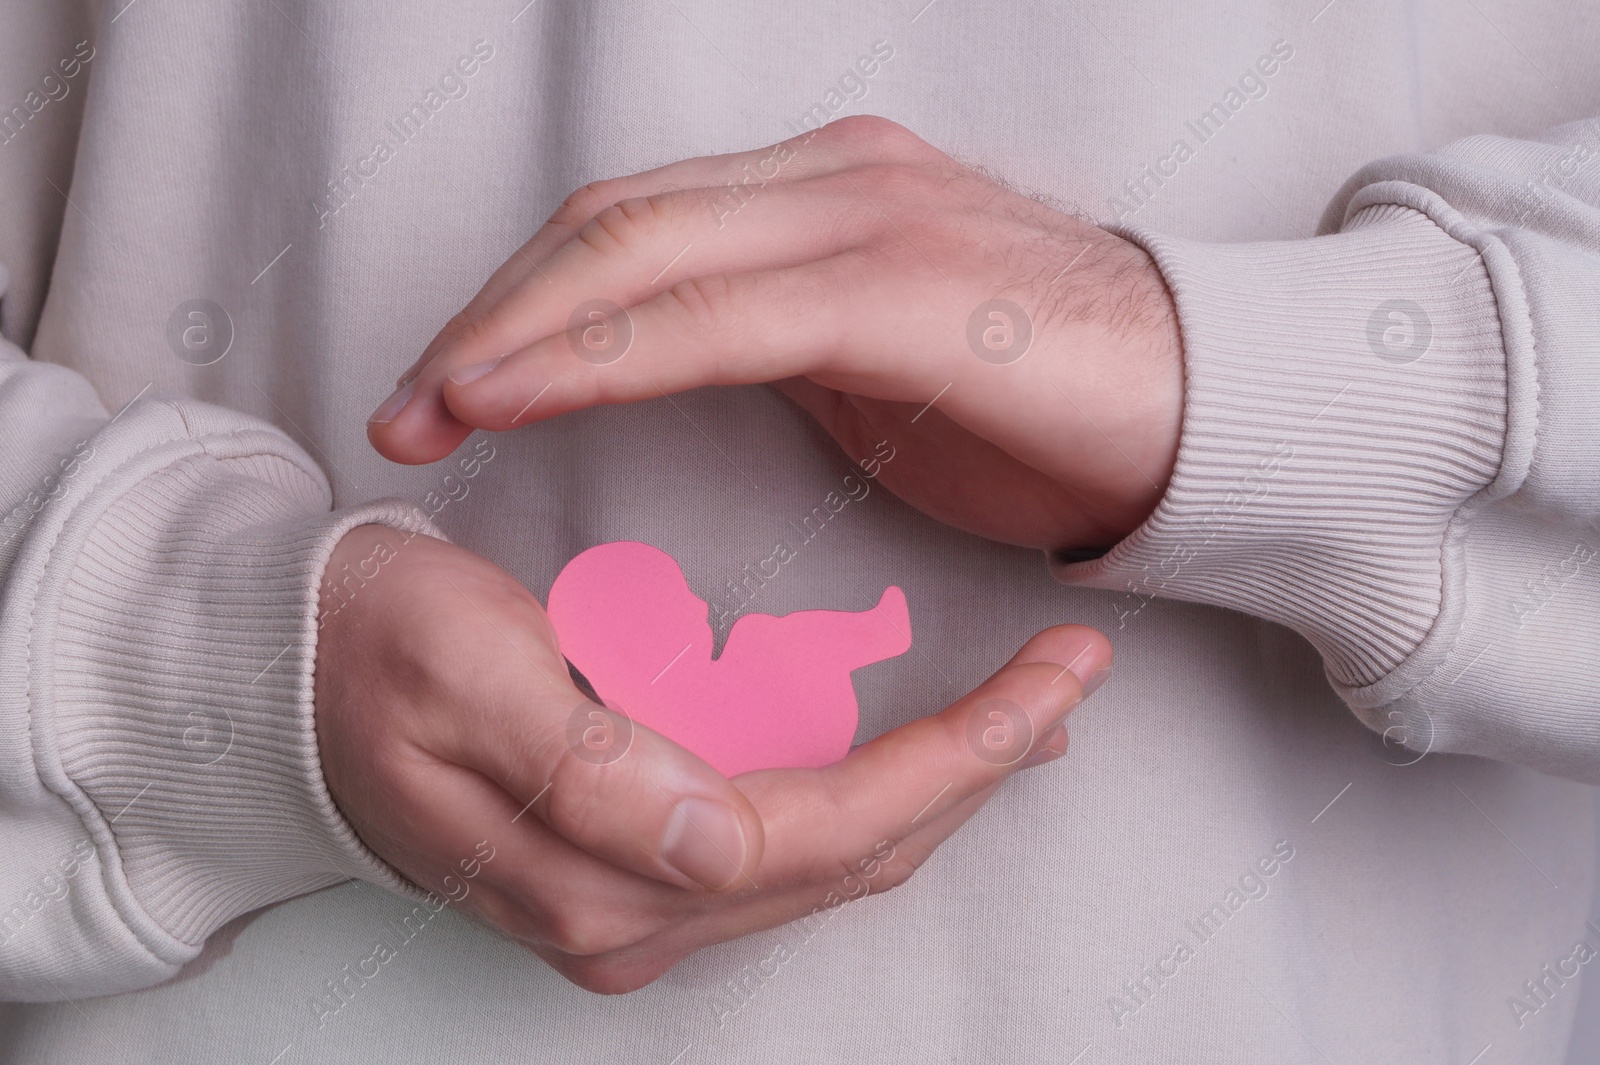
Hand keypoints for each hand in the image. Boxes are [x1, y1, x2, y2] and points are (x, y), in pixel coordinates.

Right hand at [313, 523, 1111, 991]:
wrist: (277, 678)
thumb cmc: (369, 649)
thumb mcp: (468, 672)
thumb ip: (593, 771)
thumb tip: (717, 846)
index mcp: (604, 869)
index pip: (835, 830)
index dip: (959, 759)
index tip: (1053, 683)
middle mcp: (633, 914)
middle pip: (858, 856)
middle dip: (980, 772)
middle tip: (1072, 682)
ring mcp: (635, 903)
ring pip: (835, 858)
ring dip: (941, 784)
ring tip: (1032, 711)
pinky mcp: (632, 870)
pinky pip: (789, 846)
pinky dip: (874, 792)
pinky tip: (925, 746)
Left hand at [368, 115, 1182, 549]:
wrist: (1202, 413)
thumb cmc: (1040, 405)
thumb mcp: (874, 372)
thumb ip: (777, 346)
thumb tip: (683, 366)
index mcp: (817, 203)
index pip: (627, 233)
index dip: (518, 305)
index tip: (440, 385)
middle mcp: (829, 183)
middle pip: (607, 228)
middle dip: (489, 317)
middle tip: (400, 404)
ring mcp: (866, 219)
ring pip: (641, 253)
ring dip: (516, 335)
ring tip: (430, 407)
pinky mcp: (903, 287)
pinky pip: (721, 316)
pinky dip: (602, 356)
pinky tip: (522, 395)